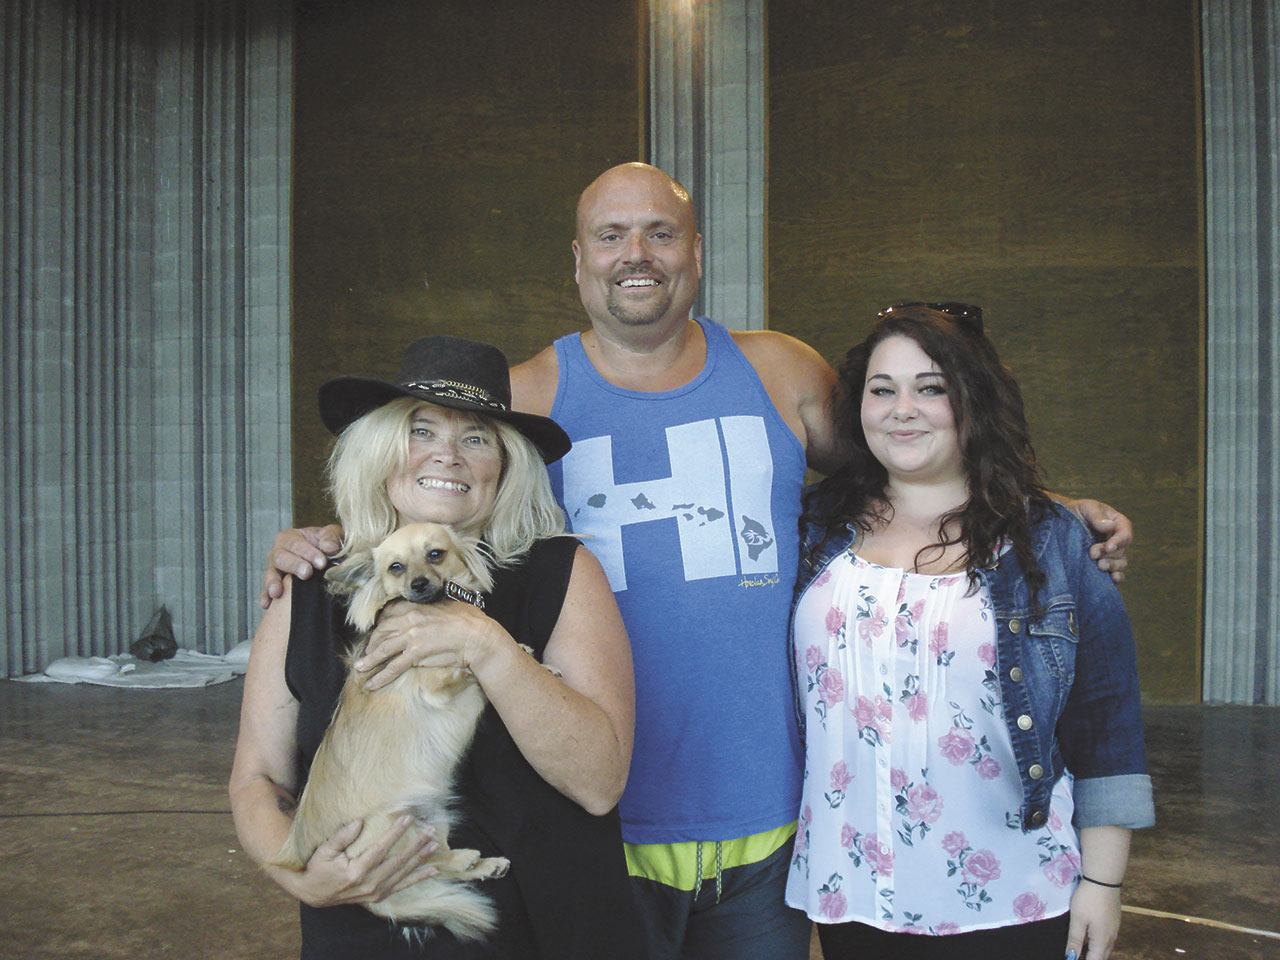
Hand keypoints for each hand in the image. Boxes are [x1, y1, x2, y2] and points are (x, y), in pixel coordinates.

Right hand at [259, 524, 342, 608]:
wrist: (324, 560)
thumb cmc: (327, 544)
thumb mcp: (332, 535)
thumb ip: (331, 537)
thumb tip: (329, 547)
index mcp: (290, 537)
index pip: (296, 543)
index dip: (308, 553)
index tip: (322, 563)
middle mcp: (278, 552)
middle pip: (281, 558)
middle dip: (294, 565)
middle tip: (306, 573)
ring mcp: (274, 570)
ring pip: (271, 574)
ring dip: (273, 582)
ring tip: (277, 592)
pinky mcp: (274, 587)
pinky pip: (266, 592)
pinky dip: (266, 597)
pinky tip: (267, 603)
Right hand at [288, 816, 438, 907]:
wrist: (313, 894)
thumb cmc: (318, 869)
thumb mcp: (324, 851)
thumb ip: (341, 836)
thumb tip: (359, 822)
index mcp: (356, 871)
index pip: (381, 849)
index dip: (396, 833)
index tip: (408, 818)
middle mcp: (369, 884)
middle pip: (398, 861)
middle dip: (416, 845)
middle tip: (430, 830)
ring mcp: (376, 892)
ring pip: (404, 873)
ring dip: (421, 859)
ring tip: (435, 845)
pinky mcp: (379, 896)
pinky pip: (402, 886)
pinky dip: (418, 878)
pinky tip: (433, 870)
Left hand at [356, 600, 498, 690]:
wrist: (478, 636)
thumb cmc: (470, 620)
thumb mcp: (450, 605)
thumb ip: (435, 609)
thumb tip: (434, 612)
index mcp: (417, 606)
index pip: (390, 614)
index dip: (381, 625)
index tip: (377, 633)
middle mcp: (410, 619)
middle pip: (382, 631)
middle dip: (372, 643)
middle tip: (367, 653)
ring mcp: (411, 636)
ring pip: (383, 649)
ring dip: (369, 661)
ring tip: (360, 669)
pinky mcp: (416, 654)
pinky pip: (392, 667)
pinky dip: (380, 677)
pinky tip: (371, 684)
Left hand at [1065, 878, 1121, 959]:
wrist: (1104, 880)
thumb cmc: (1088, 900)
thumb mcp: (1078, 919)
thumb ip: (1075, 940)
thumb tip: (1071, 957)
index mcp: (1102, 940)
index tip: (1072, 959)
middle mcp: (1111, 938)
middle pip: (1102, 956)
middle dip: (1091, 958)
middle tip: (1076, 955)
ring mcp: (1115, 929)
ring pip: (1106, 948)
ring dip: (1096, 952)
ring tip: (1082, 950)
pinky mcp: (1115, 920)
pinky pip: (1108, 939)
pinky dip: (1099, 943)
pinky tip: (1090, 937)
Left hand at [1068, 499, 1131, 583]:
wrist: (1060, 523)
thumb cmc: (1076, 512)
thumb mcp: (1085, 507)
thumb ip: (1096, 516)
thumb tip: (1109, 526)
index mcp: (1117, 524)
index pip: (1125, 534)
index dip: (1118, 541)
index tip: (1108, 547)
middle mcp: (1117, 540)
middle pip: (1121, 551)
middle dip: (1109, 555)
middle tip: (1092, 554)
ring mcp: (1110, 554)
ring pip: (1120, 563)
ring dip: (1112, 566)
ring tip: (1099, 566)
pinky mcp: (1103, 563)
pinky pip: (1115, 573)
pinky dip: (1116, 577)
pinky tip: (1111, 579)